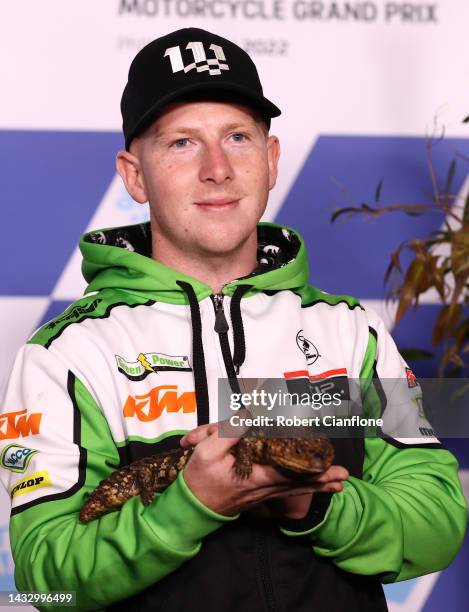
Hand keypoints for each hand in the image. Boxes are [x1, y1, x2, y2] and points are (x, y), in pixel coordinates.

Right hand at [180, 424, 348, 516]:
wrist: (191, 506)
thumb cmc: (199, 478)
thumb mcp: (207, 451)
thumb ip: (229, 432)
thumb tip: (250, 413)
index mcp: (254, 477)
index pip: (289, 472)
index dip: (310, 469)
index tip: (330, 466)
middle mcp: (263, 488)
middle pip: (298, 484)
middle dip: (322, 479)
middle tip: (344, 476)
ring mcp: (263, 494)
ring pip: (295, 490)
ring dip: (318, 486)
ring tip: (339, 483)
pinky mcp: (259, 494)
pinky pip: (286, 492)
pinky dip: (303, 490)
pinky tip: (314, 489)